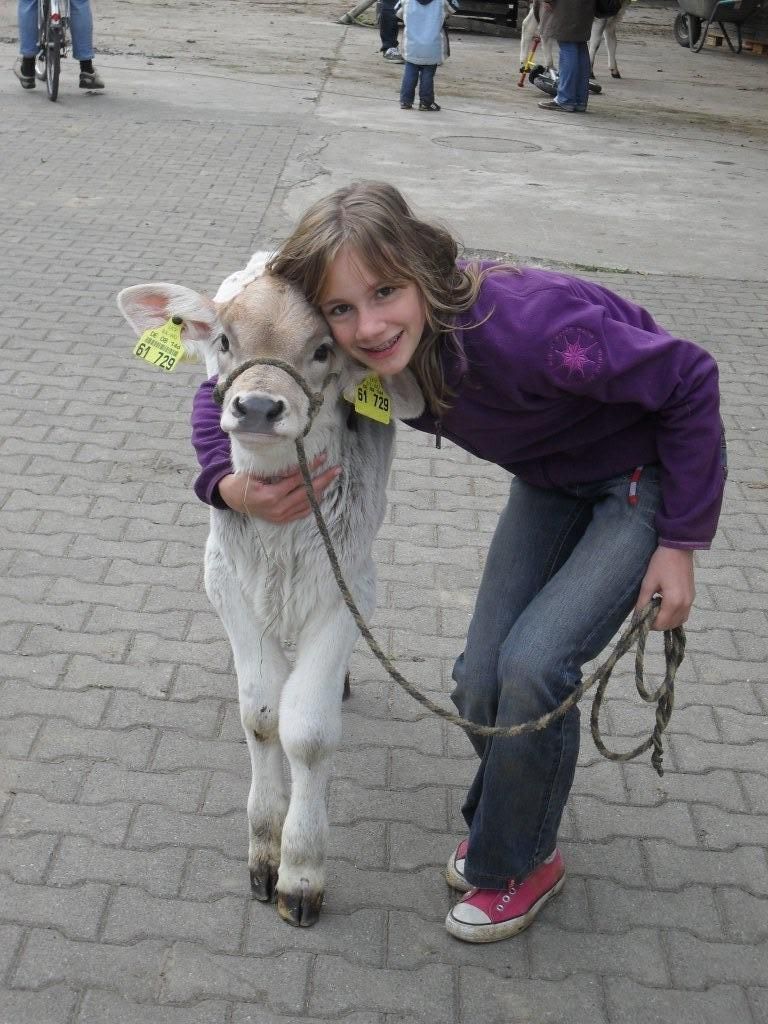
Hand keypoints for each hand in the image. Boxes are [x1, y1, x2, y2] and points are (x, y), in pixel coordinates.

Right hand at [216, 454, 340, 523]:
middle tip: (336, 469)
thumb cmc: (242, 481)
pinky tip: (321, 493)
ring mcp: (281, 516)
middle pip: (307, 492)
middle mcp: (279, 508)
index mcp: (272, 495)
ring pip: (307, 503)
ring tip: (331, 479)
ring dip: (321, 491)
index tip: (322, 458)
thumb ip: (277, 470)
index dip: (311, 468)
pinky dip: (313, 503)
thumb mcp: (256, 472)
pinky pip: (302, 512)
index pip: (297, 479)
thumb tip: (297, 462)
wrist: (231, 498)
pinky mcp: (282, 520)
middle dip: (324, 480)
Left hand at [635, 546, 694, 630]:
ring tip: (655, 610)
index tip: (641, 618)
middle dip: (658, 623)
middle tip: (647, 614)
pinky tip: (665, 607)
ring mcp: (691, 601)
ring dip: (667, 621)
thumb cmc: (661, 563)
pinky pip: (684, 614)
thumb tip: (637, 615)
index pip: (661, 624)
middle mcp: (685, 604)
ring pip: (679, 621)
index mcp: (674, 601)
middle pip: (671, 625)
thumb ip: (643, 601)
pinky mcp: (692, 596)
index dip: (649, 624)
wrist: (678, 548)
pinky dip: (675, 616)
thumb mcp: (648, 582)